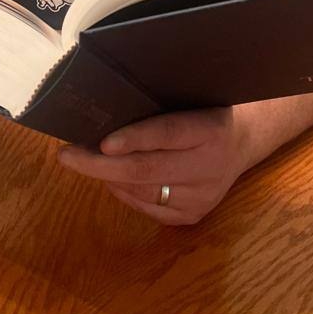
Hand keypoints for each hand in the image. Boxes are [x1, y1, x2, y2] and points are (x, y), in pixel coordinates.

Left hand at [57, 107, 251, 225]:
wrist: (245, 140)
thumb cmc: (207, 108)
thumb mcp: (191, 97)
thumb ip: (160, 107)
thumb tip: (106, 113)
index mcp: (211, 129)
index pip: (168, 133)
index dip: (134, 138)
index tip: (102, 142)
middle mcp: (209, 167)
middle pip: (146, 170)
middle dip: (99, 165)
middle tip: (67, 156)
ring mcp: (202, 197)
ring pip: (142, 192)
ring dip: (108, 177)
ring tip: (85, 161)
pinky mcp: (194, 216)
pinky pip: (147, 208)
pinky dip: (123, 193)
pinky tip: (112, 179)